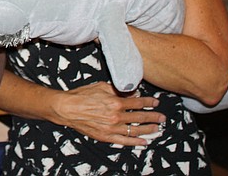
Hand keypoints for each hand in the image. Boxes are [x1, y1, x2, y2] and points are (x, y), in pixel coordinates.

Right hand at [51, 82, 165, 145]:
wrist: (66, 108)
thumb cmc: (81, 96)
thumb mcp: (100, 86)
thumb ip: (117, 90)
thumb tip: (130, 93)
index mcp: (115, 102)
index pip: (138, 103)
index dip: (149, 103)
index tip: (155, 103)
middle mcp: (116, 116)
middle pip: (140, 117)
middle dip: (153, 117)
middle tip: (161, 117)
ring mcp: (111, 128)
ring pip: (135, 130)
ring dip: (148, 130)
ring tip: (156, 129)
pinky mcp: (106, 136)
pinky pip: (124, 141)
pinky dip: (135, 141)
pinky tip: (143, 141)